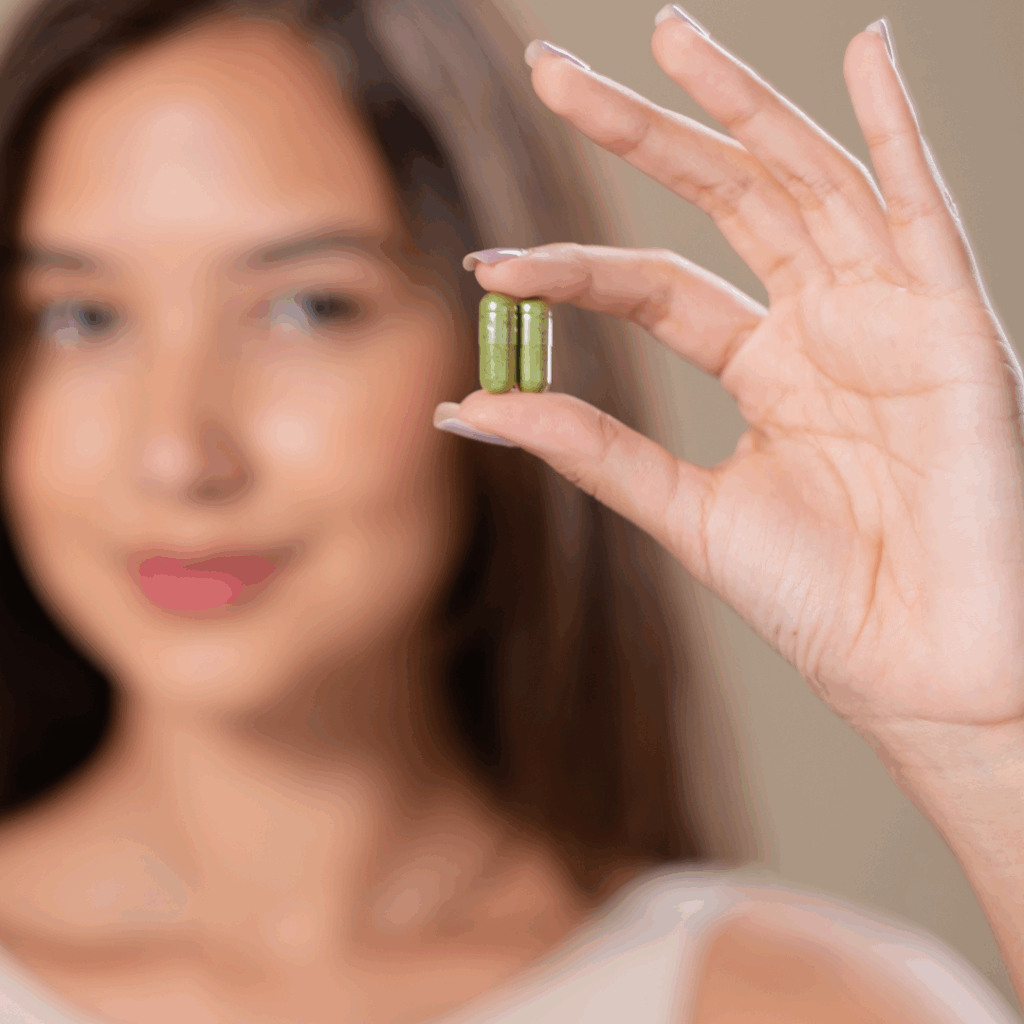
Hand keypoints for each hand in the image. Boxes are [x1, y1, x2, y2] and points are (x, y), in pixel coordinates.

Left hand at [440, 12, 1023, 758]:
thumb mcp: (684, 509)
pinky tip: (864, 55)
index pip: (653, 287)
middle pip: (723, 200)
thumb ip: (587, 449)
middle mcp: (821, 324)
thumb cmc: (817, 599)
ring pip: (805, 181)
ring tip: (665, 34)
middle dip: (642, 132)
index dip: (571, 270)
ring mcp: (884, 314)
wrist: (915, 664)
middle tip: (552, 70)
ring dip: (742, 104)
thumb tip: (464, 409)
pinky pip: (924, 210)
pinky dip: (897, 131)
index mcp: (764, 366)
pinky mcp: (950, 325)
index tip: (485, 266)